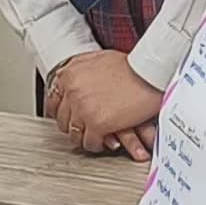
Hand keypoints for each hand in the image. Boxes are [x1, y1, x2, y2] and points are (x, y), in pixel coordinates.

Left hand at [45, 51, 162, 161]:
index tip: (70, 116)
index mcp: (70, 74)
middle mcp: (72, 91)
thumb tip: (70, 78)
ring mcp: (83, 108)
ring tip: (94, 136)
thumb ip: (81, 70)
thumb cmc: (132, 65)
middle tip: (85, 127)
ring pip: (74, 133)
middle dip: (75, 124)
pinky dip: (96, 144)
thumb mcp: (98, 60)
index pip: (54, 100)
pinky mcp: (97, 124)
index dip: (63, 111)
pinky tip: (104, 141)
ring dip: (85, 136)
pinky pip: (90, 142)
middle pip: (63, 119)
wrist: (150, 72)